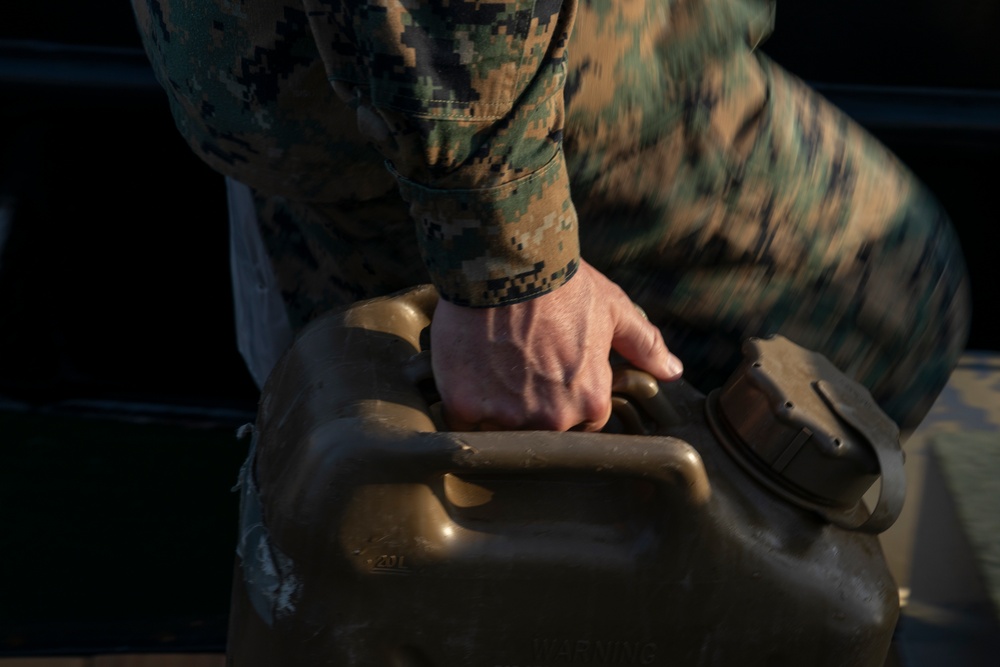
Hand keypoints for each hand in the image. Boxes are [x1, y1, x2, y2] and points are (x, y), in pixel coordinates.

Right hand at [430, 260, 682, 430]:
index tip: (553, 372)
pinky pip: (462, 420)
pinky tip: (466, 370)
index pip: (583, 422)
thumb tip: (674, 371)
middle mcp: (552, 419)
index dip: (568, 397)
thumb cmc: (562, 284)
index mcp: (591, 401)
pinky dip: (462, 401)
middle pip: (541, 431)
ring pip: (499, 428)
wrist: (504, 261)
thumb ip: (644, 345)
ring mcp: (506, 416)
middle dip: (533, 406)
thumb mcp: (612, 309)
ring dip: (496, 406)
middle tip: (519, 366)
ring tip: (491, 364)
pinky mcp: (464, 406)